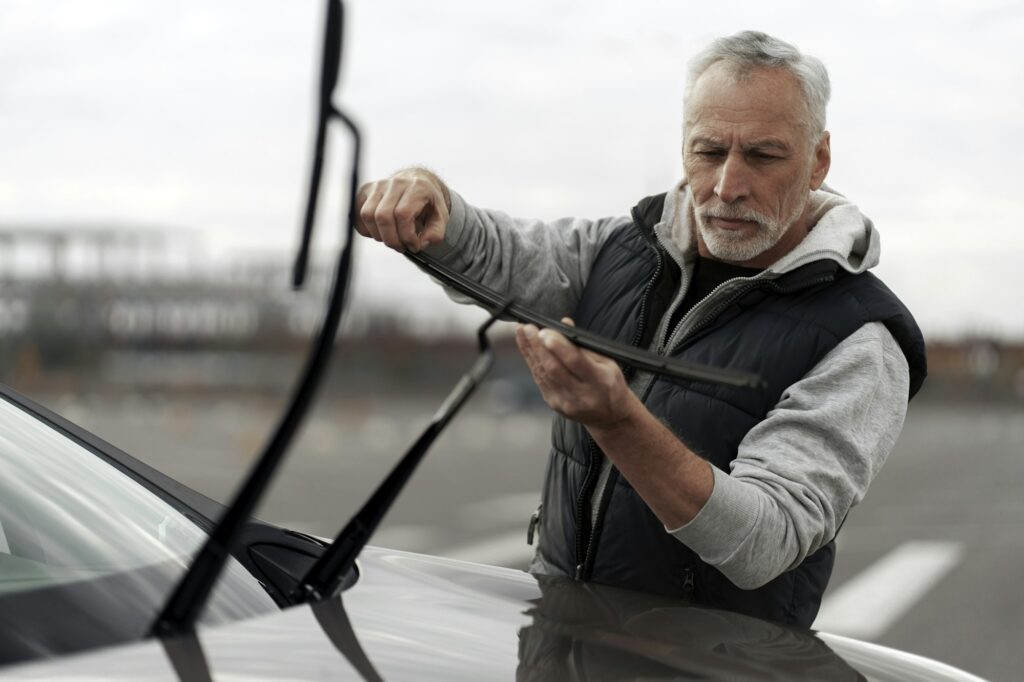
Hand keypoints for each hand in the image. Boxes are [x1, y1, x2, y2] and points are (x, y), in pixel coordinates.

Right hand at [355, 168, 450, 251]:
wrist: (416, 182)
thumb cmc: (428, 202)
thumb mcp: (440, 217)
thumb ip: (436, 233)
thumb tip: (422, 243)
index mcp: (417, 187)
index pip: (403, 215)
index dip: (407, 236)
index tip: (414, 246)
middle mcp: (396, 183)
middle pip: (383, 217)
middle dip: (391, 239)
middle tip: (401, 246)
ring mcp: (378, 185)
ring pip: (368, 215)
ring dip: (378, 235)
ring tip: (392, 239)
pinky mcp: (366, 190)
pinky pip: (358, 214)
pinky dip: (366, 229)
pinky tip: (380, 231)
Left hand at [515, 319, 639, 429]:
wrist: (610, 416)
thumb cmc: (609, 383)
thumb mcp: (607, 361)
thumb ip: (584, 345)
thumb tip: (564, 324)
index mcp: (600, 380)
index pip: (575, 361)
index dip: (558, 346)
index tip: (544, 331)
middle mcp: (583, 394)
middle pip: (554, 368)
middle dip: (538, 346)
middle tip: (527, 327)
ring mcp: (567, 402)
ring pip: (544, 374)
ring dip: (530, 352)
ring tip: (522, 333)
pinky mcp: (555, 405)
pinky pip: (540, 381)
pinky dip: (532, 363)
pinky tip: (527, 350)